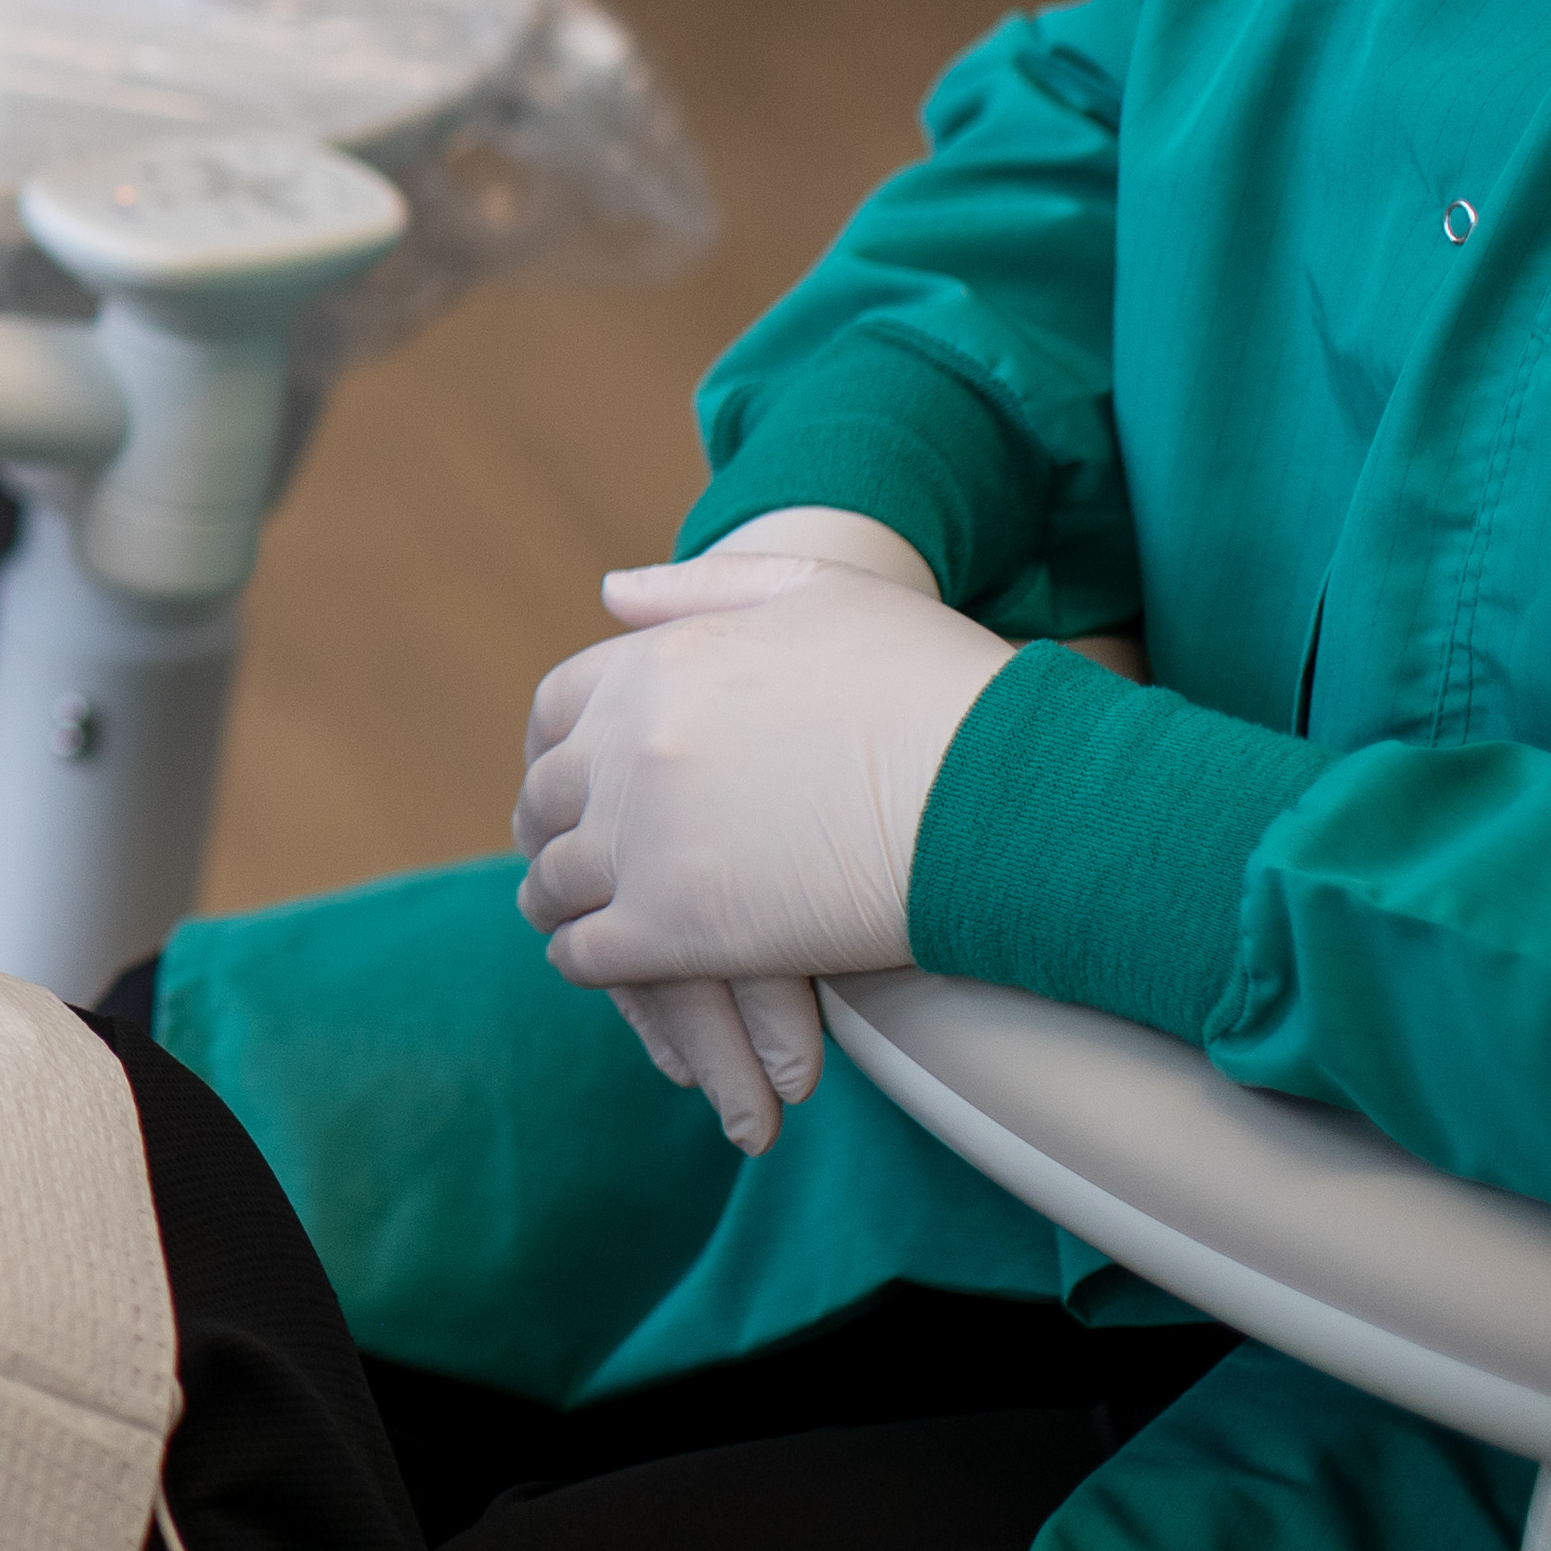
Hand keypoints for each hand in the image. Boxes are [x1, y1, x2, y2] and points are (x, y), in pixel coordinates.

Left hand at [590, 506, 933, 1141]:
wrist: (1002, 793)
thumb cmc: (937, 687)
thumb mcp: (822, 593)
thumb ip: (707, 588)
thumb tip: (608, 593)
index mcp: (655, 665)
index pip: (557, 707)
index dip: (560, 747)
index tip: (575, 776)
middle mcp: (629, 746)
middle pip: (548, 795)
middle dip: (553, 824)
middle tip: (566, 852)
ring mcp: (643, 839)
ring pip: (555, 879)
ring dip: (559, 898)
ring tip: (575, 914)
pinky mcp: (672, 927)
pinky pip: (588, 951)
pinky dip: (585, 959)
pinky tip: (606, 963)